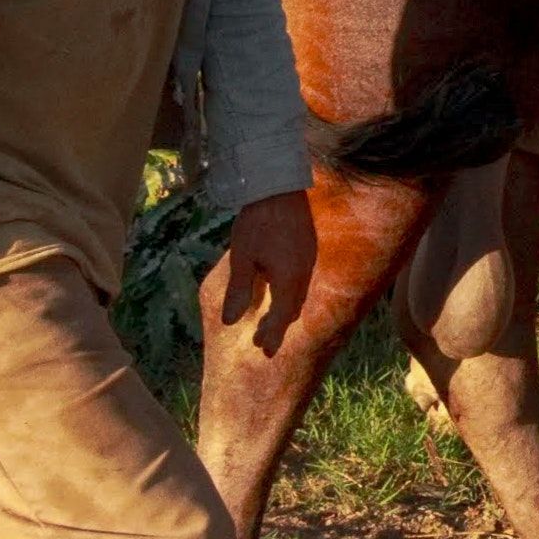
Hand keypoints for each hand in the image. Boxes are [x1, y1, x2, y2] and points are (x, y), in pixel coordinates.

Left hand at [209, 189, 319, 354]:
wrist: (279, 187)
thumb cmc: (256, 223)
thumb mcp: (242, 258)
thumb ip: (238, 291)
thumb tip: (230, 321)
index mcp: (288, 279)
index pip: (281, 316)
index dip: (272, 335)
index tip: (264, 351)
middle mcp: (303, 273)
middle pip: (293, 308)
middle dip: (278, 326)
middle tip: (263, 342)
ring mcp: (309, 260)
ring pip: (299, 294)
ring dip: (285, 309)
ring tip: (270, 320)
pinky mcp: (308, 248)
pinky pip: (302, 280)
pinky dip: (290, 293)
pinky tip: (279, 289)